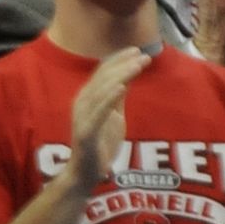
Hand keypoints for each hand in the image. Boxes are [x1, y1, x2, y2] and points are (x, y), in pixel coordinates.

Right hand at [68, 46, 148, 190]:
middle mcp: (82, 102)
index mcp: (88, 98)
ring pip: (102, 89)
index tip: (137, 50)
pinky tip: (121, 86)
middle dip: (123, 64)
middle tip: (142, 54)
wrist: (86, 172)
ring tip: (137, 64)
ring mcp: (82, 115)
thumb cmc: (100, 145)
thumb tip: (127, 78)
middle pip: (103, 77)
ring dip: (121, 75)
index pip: (102, 73)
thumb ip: (117, 98)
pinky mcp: (86, 130)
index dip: (119, 60)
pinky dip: (109, 96)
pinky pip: (99, 110)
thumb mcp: (113, 117)